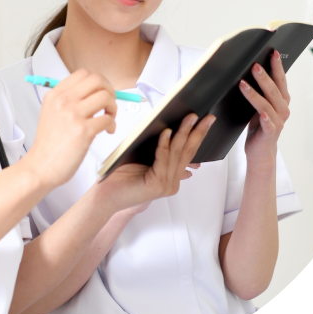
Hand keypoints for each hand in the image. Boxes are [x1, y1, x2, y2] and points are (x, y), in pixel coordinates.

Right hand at [28, 69, 116, 187]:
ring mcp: (73, 115)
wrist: (40, 167)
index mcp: (55, 95)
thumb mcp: (51, 113)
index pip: (83, 73)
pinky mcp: (83, 131)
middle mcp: (63, 101)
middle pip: (97, 80)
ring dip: (113, 107)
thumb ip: (69, 101)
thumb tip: (96, 92)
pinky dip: (112, 124)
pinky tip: (107, 131)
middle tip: (108, 104)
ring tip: (108, 118)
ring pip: (105, 96)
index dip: (98, 82)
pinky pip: (107, 119)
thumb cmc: (48, 145)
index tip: (101, 92)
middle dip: (109, 90)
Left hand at [95, 113, 214, 213]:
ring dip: (183, 133)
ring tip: (189, 118)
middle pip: (188, 152)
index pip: (189, 153)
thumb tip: (170, 131)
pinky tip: (167, 132)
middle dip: (198, 132)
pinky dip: (164, 145)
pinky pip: (162, 160)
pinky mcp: (156, 185)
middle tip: (207, 118)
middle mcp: (172, 182)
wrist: (106, 196)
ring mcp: (166, 185)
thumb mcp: (143, 158)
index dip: (198, 136)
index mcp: (171, 176)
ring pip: (177, 154)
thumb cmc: (120, 176)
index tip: (206, 121)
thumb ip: (159, 150)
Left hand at [239, 50, 289, 164]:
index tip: (273, 51)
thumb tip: (245, 70)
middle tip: (254, 64)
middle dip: (265, 76)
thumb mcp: (258, 105)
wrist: (260, 152)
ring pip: (267, 104)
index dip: (277, 66)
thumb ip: (258, 91)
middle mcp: (283, 109)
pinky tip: (261, 113)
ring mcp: (277, 122)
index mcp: (281, 100)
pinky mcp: (270, 134)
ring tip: (243, 83)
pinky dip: (265, 118)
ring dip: (255, 93)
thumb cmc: (258, 125)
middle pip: (274, 90)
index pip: (280, 80)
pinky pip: (268, 124)